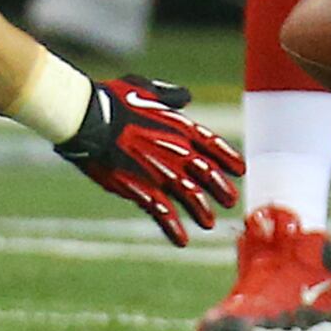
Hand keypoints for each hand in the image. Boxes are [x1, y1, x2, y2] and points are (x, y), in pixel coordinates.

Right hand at [53, 75, 244, 245]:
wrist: (90, 120)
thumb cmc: (112, 100)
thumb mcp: (146, 89)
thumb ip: (169, 96)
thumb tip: (184, 96)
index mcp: (180, 127)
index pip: (214, 145)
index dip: (228, 158)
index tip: (240, 169)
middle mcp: (178, 152)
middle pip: (209, 175)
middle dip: (221, 189)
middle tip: (230, 200)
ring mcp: (162, 173)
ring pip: (192, 198)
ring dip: (202, 212)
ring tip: (208, 223)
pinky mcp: (143, 191)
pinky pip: (164, 215)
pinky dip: (174, 229)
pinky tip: (181, 241)